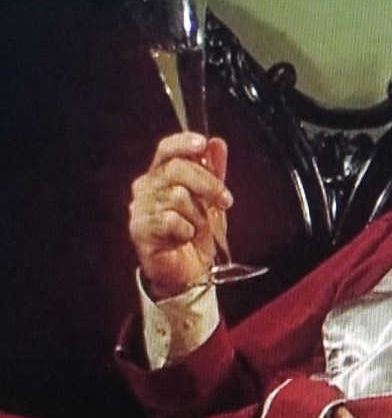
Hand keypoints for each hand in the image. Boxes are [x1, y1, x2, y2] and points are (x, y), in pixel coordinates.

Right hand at [128, 132, 233, 298]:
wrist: (188, 274)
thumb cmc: (196, 236)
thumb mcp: (212, 202)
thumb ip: (214, 173)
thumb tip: (217, 144)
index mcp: (161, 176)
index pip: (166, 150)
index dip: (183, 143)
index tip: (203, 144)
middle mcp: (146, 188)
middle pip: (176, 169)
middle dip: (208, 184)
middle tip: (225, 201)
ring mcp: (140, 209)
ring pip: (177, 196)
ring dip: (198, 215)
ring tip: (198, 230)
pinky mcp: (140, 230)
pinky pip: (170, 220)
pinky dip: (186, 230)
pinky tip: (185, 238)